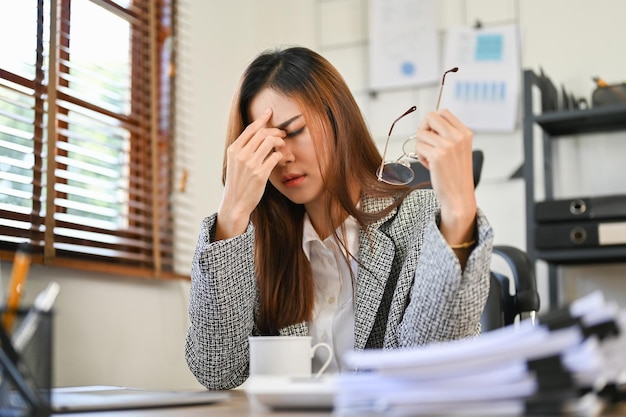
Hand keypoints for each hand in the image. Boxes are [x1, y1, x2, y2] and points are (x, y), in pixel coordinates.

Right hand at [216, 108, 285, 239]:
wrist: (235, 203)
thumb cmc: (238, 183)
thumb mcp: (235, 163)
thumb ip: (243, 149)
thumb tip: (258, 135)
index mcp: (233, 150)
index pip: (250, 129)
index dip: (261, 119)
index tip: (269, 112)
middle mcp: (241, 155)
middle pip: (262, 133)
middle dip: (275, 131)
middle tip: (282, 134)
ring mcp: (250, 164)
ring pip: (270, 142)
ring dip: (279, 142)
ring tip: (282, 146)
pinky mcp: (260, 174)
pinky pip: (275, 157)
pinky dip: (280, 155)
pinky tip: (280, 158)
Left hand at [413, 109, 476, 244]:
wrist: (459, 196)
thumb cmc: (456, 174)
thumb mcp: (459, 149)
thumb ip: (448, 134)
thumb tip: (427, 122)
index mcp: (465, 133)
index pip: (443, 112)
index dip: (433, 122)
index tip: (433, 135)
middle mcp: (458, 137)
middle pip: (430, 116)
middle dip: (423, 129)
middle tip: (427, 144)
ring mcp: (448, 146)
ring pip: (421, 133)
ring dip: (421, 146)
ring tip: (431, 158)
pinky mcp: (437, 156)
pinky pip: (418, 147)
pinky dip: (420, 156)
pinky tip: (430, 165)